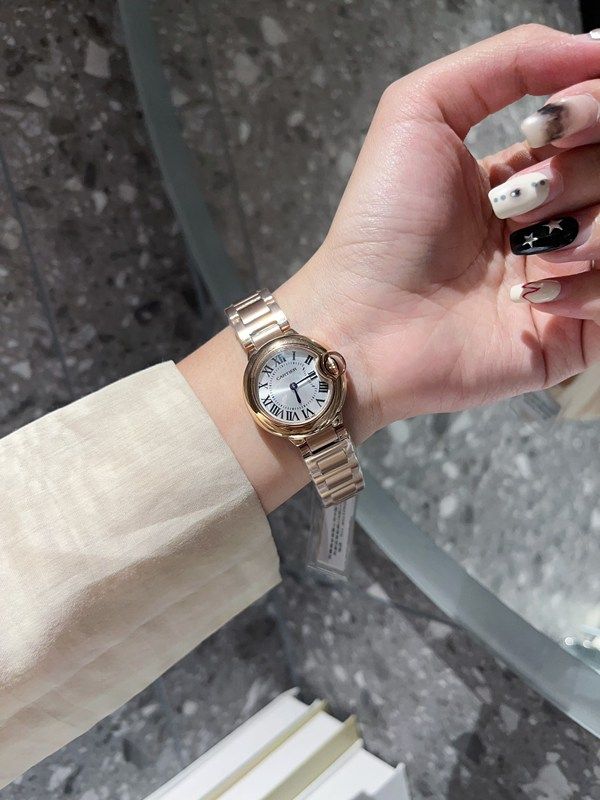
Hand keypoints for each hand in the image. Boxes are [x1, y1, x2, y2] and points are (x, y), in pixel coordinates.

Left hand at [180, 25, 599, 512]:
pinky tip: (530, 299)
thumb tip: (597, 44)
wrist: (361, 324)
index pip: (596, 123)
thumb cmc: (380, 225)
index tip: (550, 126)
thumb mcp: (419, 112)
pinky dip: (589, 288)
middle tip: (517, 200)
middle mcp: (552, 221)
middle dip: (579, 173)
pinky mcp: (573, 334)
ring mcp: (565, 278)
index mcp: (525, 172)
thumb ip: (505, 63)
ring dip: (587, 230)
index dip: (591, 111)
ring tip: (520, 252)